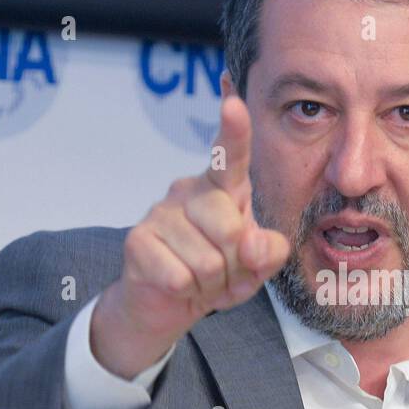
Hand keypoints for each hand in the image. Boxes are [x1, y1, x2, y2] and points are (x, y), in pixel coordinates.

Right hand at [91, 93, 290, 378]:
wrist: (167, 305)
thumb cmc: (218, 275)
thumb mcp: (257, 266)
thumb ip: (270, 251)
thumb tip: (251, 245)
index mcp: (222, 189)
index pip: (229, 157)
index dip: (233, 131)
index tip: (233, 103)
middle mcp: (189, 192)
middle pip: (231, 228)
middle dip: (236, 265)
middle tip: (222, 273)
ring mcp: (160, 213)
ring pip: (208, 261)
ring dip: (212, 284)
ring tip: (200, 280)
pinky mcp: (138, 240)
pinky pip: (180, 277)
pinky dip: (187, 292)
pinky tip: (179, 286)